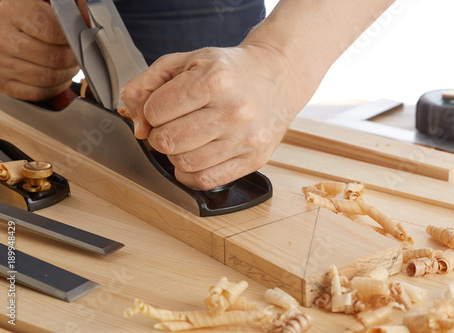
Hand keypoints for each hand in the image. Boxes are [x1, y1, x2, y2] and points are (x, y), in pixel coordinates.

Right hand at [0, 0, 83, 100]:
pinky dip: (53, 88)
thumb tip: (87, 19)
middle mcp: (3, 38)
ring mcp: (0, 62)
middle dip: (75, 58)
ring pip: (49, 78)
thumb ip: (64, 5)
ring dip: (67, 74)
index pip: (55, 32)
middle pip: (55, 58)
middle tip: (78, 54)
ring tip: (69, 65)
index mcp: (12, 11)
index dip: (74, 37)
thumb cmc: (16, 11)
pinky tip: (56, 77)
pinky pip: (37, 93)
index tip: (80, 37)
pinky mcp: (1, 82)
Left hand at [120, 44, 299, 189]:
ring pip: (185, 165)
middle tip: (171, 125)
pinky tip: (197, 155)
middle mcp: (234, 111)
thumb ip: (148, 85)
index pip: (156, 111)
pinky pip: (206, 181)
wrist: (277, 76)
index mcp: (215, 80)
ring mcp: (246, 138)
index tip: (163, 107)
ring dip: (176, 154)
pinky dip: (191, 173)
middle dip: (160, 135)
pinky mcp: (254, 159)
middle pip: (168, 141)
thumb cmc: (230, 70)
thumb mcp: (186, 61)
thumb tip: (137, 125)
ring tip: (188, 138)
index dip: (151, 111)